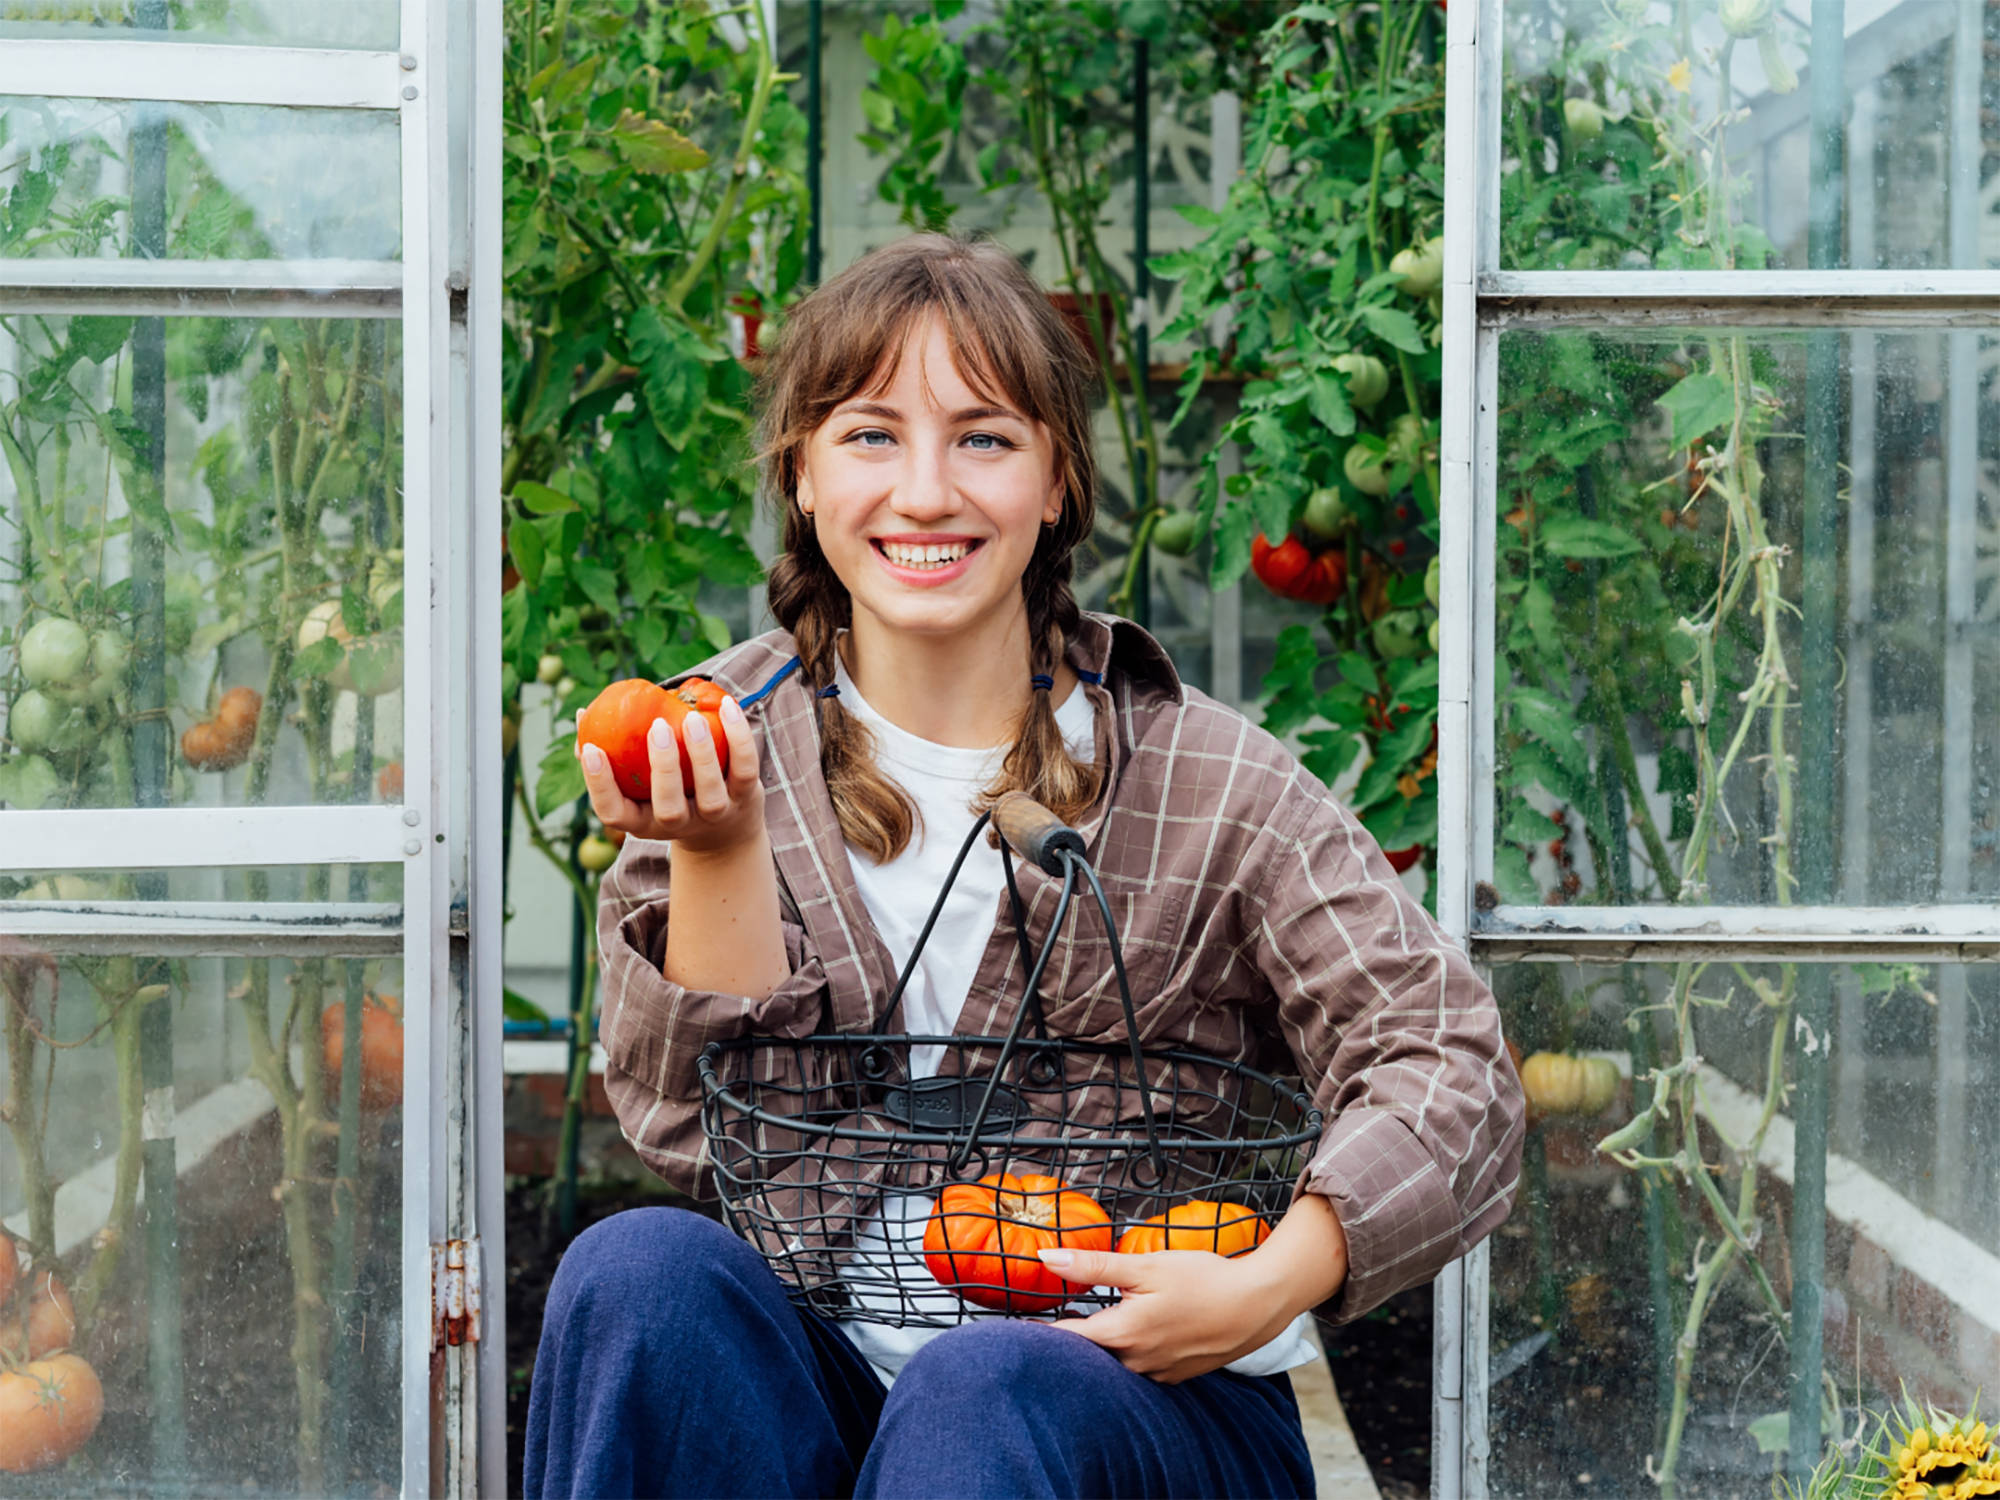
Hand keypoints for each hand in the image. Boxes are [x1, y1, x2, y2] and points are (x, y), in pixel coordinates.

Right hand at [579, 694, 762, 854]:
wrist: (725, 829)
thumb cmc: (666, 793)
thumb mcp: (638, 786)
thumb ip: (612, 756)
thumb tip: (582, 716)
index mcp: (643, 821)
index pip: (613, 814)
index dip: (599, 785)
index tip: (592, 748)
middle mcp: (679, 824)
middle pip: (668, 808)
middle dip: (663, 768)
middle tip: (656, 728)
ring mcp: (714, 814)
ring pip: (710, 792)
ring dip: (701, 754)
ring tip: (691, 718)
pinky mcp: (745, 798)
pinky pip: (744, 768)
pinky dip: (739, 737)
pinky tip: (727, 705)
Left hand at [1037, 1194, 1348, 1383]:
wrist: (1257, 1305)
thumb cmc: (1202, 1279)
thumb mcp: (1146, 1265)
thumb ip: (1094, 1265)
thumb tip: (1046, 1257)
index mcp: (1122, 1334)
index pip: (1065, 1339)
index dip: (1040, 1330)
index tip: (1017, 1323)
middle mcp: (1135, 1362)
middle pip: (1088, 1355)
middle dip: (1069, 1339)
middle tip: (1050, 1319)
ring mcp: (1156, 1373)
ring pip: (1114, 1364)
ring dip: (1100, 1348)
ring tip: (1090, 1323)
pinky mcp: (1175, 1376)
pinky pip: (1139, 1369)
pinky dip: (1129, 1353)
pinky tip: (1135, 1332)